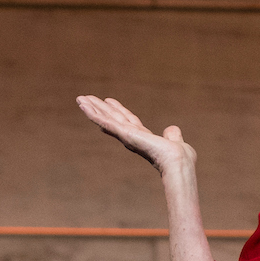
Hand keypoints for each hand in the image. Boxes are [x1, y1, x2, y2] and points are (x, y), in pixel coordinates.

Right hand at [76, 95, 195, 175]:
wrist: (177, 161)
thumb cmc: (179, 158)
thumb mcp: (175, 141)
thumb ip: (172, 135)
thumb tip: (171, 130)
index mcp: (143, 136)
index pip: (128, 121)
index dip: (118, 111)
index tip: (109, 102)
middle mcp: (131, 136)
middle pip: (113, 117)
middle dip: (100, 108)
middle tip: (86, 99)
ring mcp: (125, 135)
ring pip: (105, 118)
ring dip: (92, 109)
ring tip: (80, 99)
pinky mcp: (123, 133)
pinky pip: (105, 121)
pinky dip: (93, 114)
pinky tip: (83, 105)